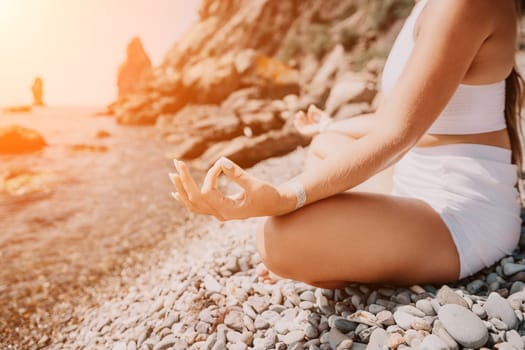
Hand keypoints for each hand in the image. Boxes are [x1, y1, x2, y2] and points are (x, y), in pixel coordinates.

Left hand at [169, 157, 286, 220]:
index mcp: (228, 210)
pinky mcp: (220, 208)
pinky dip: (186, 197)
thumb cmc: (269, 195)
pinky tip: (176, 191)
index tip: (221, 164)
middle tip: (177, 163)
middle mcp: (220, 214)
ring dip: (182, 189)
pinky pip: (197, 206)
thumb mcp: (255, 185)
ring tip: (172, 174)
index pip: (208, 191)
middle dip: (184, 181)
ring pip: (193, 204)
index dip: (211, 175)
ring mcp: (219, 212)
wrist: (276, 205)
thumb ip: (238, 174)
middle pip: (194, 199)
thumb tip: (221, 161)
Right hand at [293, 104, 332, 135]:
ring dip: (299, 120)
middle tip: (300, 112)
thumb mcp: (322, 114)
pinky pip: (300, 129)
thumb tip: (312, 105)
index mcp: (316, 125)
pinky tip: (295, 120)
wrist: (326, 126)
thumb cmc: (326, 121)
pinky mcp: (306, 133)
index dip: (310, 112)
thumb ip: (316, 110)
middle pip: (305, 122)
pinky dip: (297, 125)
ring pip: (302, 125)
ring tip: (297, 115)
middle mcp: (312, 129)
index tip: (311, 107)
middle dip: (302, 117)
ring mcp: (309, 131)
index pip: (311, 118)